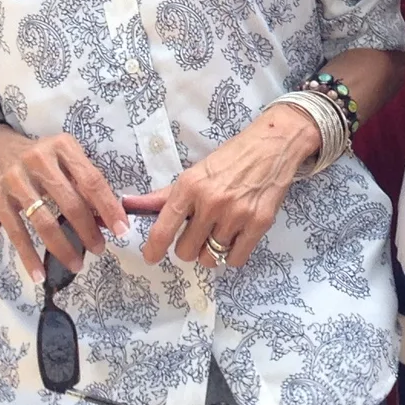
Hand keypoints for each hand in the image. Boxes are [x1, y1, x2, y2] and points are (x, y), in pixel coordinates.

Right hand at [0, 126, 128, 283]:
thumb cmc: (39, 157)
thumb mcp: (63, 156)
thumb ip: (82, 180)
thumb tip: (106, 217)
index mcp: (62, 146)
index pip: (92, 181)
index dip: (109, 207)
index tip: (122, 230)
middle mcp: (38, 160)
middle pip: (70, 203)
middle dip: (88, 231)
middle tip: (99, 249)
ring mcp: (15, 179)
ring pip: (44, 221)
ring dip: (63, 248)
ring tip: (76, 264)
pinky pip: (16, 232)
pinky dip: (29, 256)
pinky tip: (39, 274)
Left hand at [121, 102, 316, 268]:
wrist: (273, 145)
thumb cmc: (231, 158)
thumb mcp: (195, 172)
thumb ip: (165, 195)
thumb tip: (132, 205)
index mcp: (190, 186)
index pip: (163, 229)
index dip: (153, 249)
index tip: (151, 257)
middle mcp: (211, 202)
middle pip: (186, 251)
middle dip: (188, 248)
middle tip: (196, 235)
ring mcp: (237, 214)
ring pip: (211, 258)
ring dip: (210, 252)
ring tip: (217, 235)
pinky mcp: (260, 223)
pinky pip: (235, 259)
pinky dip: (232, 255)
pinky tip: (234, 239)